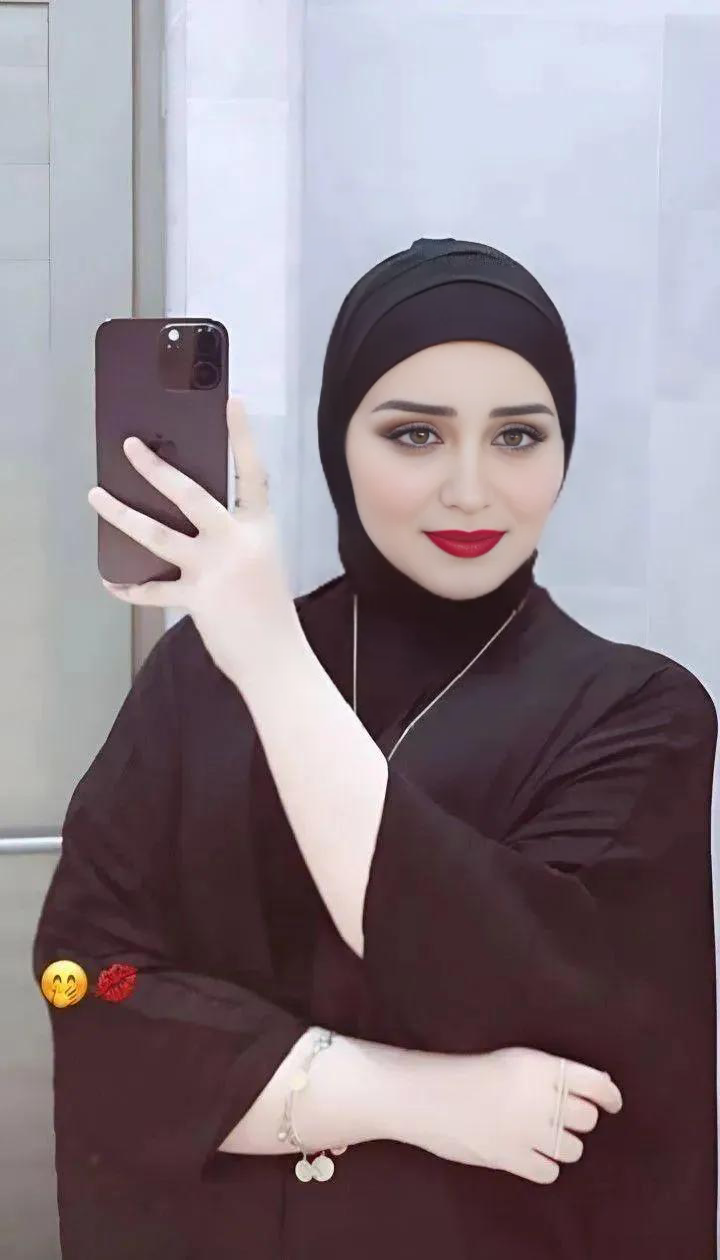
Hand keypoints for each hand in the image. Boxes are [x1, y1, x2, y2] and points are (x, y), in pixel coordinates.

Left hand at [87, 396, 298, 684]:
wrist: (277, 656)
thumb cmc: (271, 608)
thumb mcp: (261, 558)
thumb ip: (233, 535)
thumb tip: (190, 516)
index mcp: (260, 529)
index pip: (252, 473)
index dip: (243, 436)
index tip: (233, 401)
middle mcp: (236, 542)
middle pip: (190, 495)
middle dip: (155, 468)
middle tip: (129, 446)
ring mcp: (213, 570)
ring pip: (157, 535)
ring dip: (121, 514)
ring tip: (96, 496)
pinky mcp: (195, 599)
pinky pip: (151, 590)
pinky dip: (129, 586)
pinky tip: (111, 580)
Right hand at [411, 1046, 622, 1184]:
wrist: (427, 1095)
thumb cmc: (469, 1074)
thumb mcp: (514, 1062)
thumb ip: (552, 1075)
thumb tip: (598, 1090)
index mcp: (540, 1067)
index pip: (595, 1083)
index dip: (609, 1096)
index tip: (612, 1104)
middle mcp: (539, 1098)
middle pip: (587, 1119)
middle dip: (577, 1120)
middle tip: (557, 1117)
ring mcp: (526, 1130)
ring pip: (573, 1149)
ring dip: (562, 1144)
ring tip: (539, 1136)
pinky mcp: (512, 1158)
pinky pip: (550, 1172)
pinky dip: (543, 1165)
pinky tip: (528, 1154)